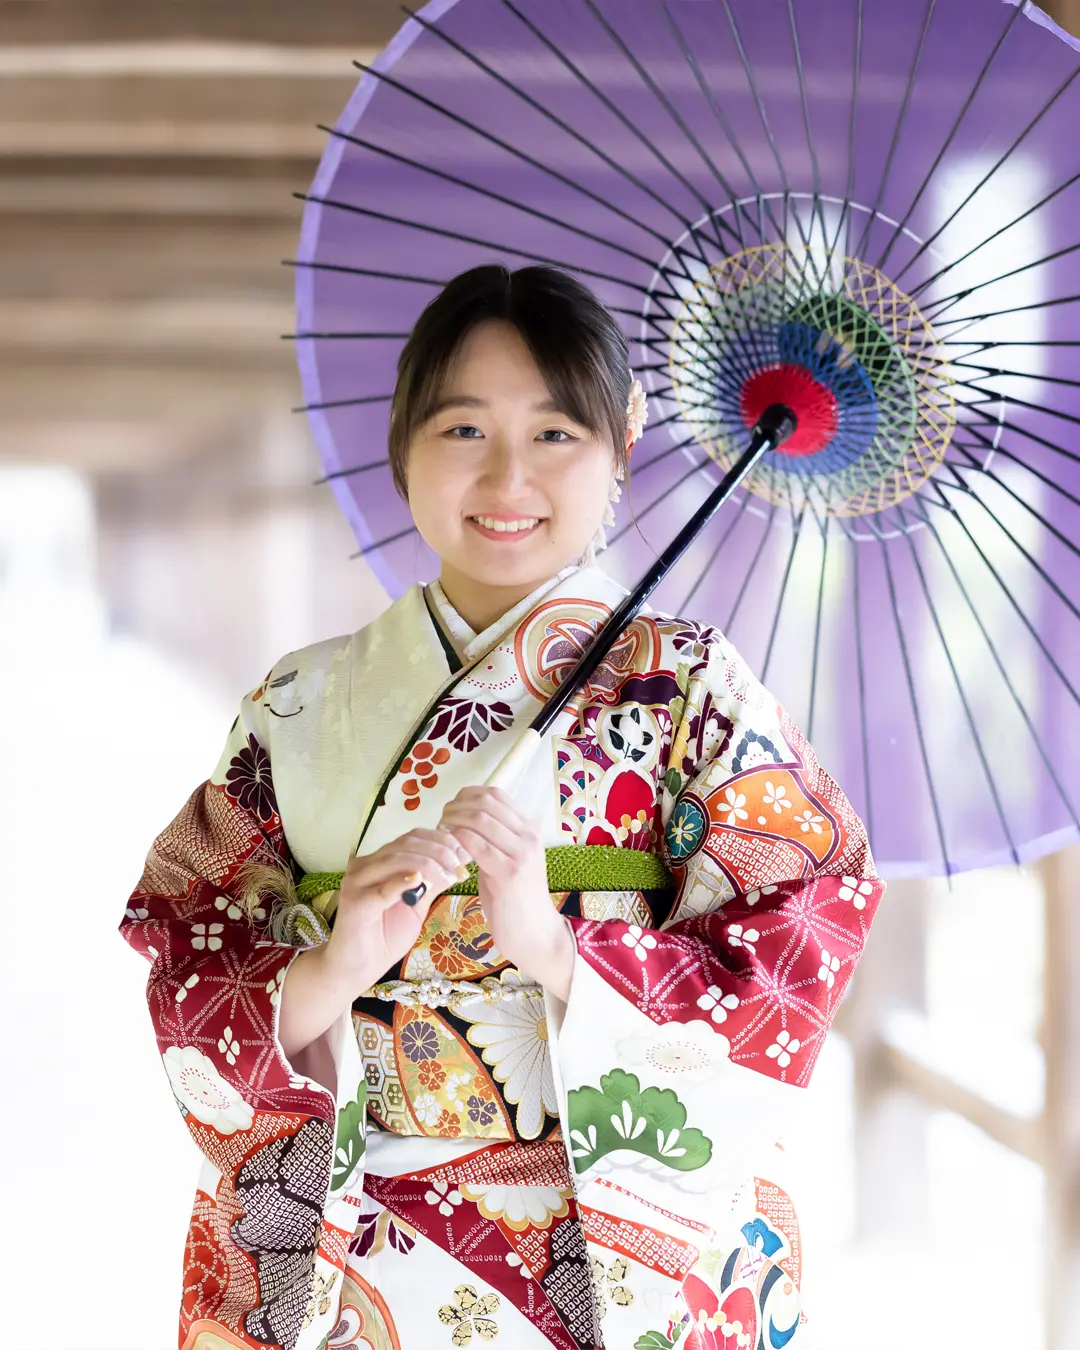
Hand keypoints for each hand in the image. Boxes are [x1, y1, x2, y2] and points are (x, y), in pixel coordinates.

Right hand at [325, 828, 470, 989]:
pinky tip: (420, 882)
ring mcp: (357, 881)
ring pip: (396, 860)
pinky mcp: (354, 902)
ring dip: (429, 864)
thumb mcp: (417, 906)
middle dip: (440, 851)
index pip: (413, 837)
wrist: (356, 968)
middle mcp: (365, 865)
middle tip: (460, 865)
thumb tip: (457, 863)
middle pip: (406, 844)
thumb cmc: (384, 937)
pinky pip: (382, 888)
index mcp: (380, 861)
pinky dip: (403, 882)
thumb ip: (431, 883)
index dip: (441, 840)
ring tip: (449, 876)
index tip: (464, 854)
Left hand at [440, 786, 574, 1000]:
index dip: (469, 794)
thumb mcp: (509, 859)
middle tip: (443, 817)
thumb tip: (466, 819)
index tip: (452, 806)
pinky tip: (448, 849)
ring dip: (454, 821)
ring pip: (480, 820)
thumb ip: (495, 838)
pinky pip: (476, 845)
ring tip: (442, 831)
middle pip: (486, 802)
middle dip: (458, 805)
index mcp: (529, 829)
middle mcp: (529, 836)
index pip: (496, 795)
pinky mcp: (509, 872)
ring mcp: (521, 853)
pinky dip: (457, 841)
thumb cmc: (515, 897)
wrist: (534, 932)